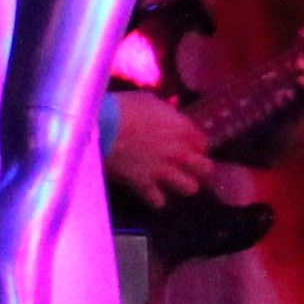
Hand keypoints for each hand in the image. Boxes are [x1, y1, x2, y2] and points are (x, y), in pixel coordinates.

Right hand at [102, 88, 210, 203]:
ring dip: (180, 185)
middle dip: (197, 169)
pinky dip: (154, 198)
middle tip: (184, 167)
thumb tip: (170, 117)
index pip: (203, 144)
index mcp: (183, 129)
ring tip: (169, 181)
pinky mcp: (144, 186)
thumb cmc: (121, 108)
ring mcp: (164, 171)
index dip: (195, 147)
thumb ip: (166, 113)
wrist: (97, 127)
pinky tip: (148, 191)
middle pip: (206, 169)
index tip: (185, 147)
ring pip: (190, 188)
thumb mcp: (150, 102)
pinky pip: (159, 201)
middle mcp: (180, 153)